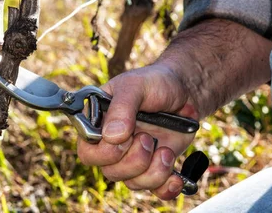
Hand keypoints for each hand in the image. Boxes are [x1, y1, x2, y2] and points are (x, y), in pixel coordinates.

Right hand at [77, 64, 198, 199]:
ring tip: (165, 150)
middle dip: (134, 161)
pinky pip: (155, 190)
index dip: (105, 152)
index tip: (126, 138)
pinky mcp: (154, 167)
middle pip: (110, 172)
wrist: (184, 91)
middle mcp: (112, 144)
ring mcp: (133, 157)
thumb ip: (121, 108)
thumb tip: (112, 137)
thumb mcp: (135, 86)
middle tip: (148, 138)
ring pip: (133, 183)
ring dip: (153, 172)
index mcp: (98, 123)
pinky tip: (176, 176)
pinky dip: (166, 187)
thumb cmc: (154, 82)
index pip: (87, 152)